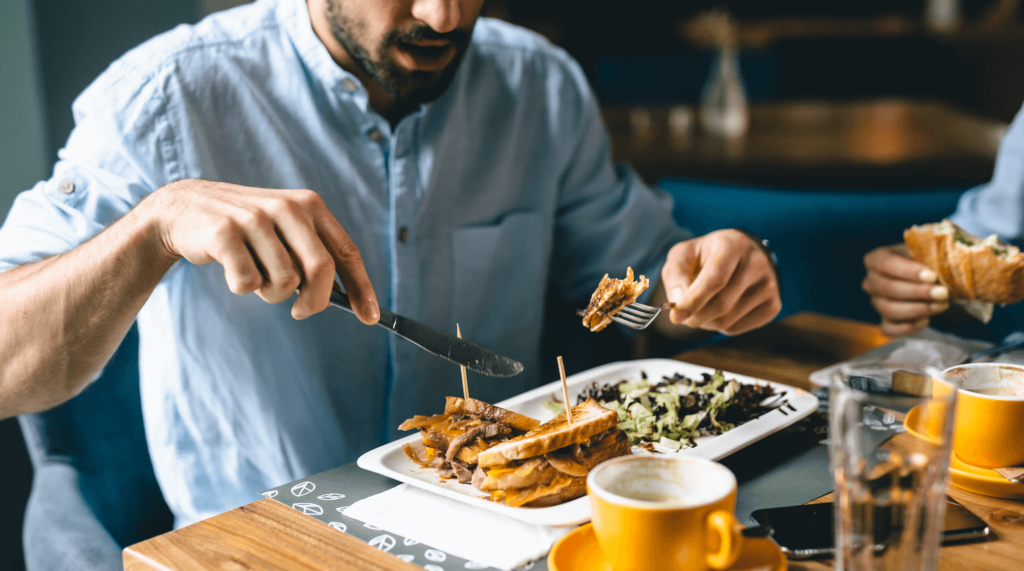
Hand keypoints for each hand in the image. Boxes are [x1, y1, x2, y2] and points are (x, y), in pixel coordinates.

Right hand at [148, 180, 378, 321]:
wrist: (185, 209)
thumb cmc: (246, 231)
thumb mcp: (286, 232)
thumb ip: (314, 257)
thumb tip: (349, 300)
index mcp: (309, 205)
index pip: (346, 252)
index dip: (361, 288)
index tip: (370, 317)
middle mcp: (287, 207)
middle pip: (320, 271)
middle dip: (314, 302)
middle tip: (299, 311)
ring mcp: (255, 218)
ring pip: (284, 282)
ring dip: (270, 294)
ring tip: (256, 277)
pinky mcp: (224, 233)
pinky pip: (247, 283)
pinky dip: (242, 288)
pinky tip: (231, 269)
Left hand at [662, 229, 780, 334]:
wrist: (740, 256)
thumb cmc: (706, 256)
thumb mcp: (684, 255)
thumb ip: (675, 275)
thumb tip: (677, 304)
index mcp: (733, 244)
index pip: (715, 279)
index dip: (693, 301)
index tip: (675, 317)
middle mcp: (757, 263)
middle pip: (721, 304)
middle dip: (695, 316)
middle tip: (682, 317)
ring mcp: (769, 285)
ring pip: (727, 320)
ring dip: (706, 321)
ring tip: (702, 307)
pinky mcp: (773, 305)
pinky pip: (737, 329)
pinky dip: (720, 326)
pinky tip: (719, 310)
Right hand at [862, 244, 947, 335]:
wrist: (930, 280)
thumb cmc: (926, 262)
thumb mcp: (927, 253)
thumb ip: (930, 257)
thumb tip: (944, 267)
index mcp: (876, 259)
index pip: (886, 264)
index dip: (908, 271)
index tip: (932, 276)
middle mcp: (871, 281)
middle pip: (888, 288)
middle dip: (918, 292)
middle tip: (943, 293)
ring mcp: (876, 302)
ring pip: (888, 309)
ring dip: (917, 309)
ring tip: (941, 305)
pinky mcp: (884, 320)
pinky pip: (889, 328)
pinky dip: (907, 327)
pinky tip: (926, 320)